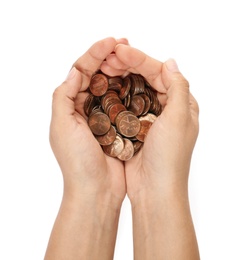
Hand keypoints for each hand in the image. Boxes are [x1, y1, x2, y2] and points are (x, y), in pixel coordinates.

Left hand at [50, 37, 128, 207]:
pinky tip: (139, 79)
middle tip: (124, 44)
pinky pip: (125, 103)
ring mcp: (105, 117)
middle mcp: (86, 109)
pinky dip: (130, 90)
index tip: (111, 42)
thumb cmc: (78, 162)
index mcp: (70, 106)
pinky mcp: (119, 126)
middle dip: (109, 58)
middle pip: (97, 75)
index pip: (80, 72)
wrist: (97, 191)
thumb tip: (74, 71)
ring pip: (112, 87)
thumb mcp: (62, 127)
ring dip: (121, 71)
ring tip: (133, 57)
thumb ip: (63, 97)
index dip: (94, 54)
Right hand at [102, 44, 198, 201]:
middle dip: (127, 65)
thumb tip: (171, 62)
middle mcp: (166, 108)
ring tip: (103, 67)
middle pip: (145, 78)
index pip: (160, 72)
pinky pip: (124, 104)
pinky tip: (104, 86)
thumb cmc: (170, 157)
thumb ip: (179, 88)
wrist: (154, 189)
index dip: (140, 59)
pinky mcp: (134, 128)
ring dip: (119, 77)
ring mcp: (148, 118)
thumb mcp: (180, 119)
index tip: (120, 50)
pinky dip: (115, 94)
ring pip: (133, 89)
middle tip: (108, 57)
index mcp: (181, 104)